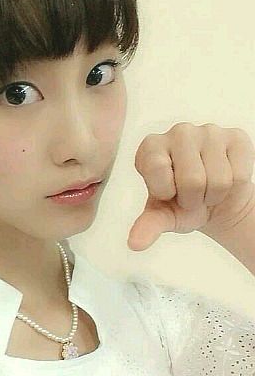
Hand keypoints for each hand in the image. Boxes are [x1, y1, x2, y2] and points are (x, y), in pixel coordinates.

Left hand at [127, 123, 254, 250]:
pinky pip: (239, 174)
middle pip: (192, 179)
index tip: (169, 192)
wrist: (215, 202)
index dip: (167, 191)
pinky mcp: (235, 136)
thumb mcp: (163, 216)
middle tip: (192, 195)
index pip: (158, 170)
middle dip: (193, 198)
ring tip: (207, 189)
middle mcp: (178, 132)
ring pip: (219, 179)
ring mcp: (208, 131)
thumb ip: (148, 225)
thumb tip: (135, 244)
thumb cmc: (182, 205)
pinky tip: (226, 178)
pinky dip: (234, 186)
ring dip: (214, 195)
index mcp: (151, 146)